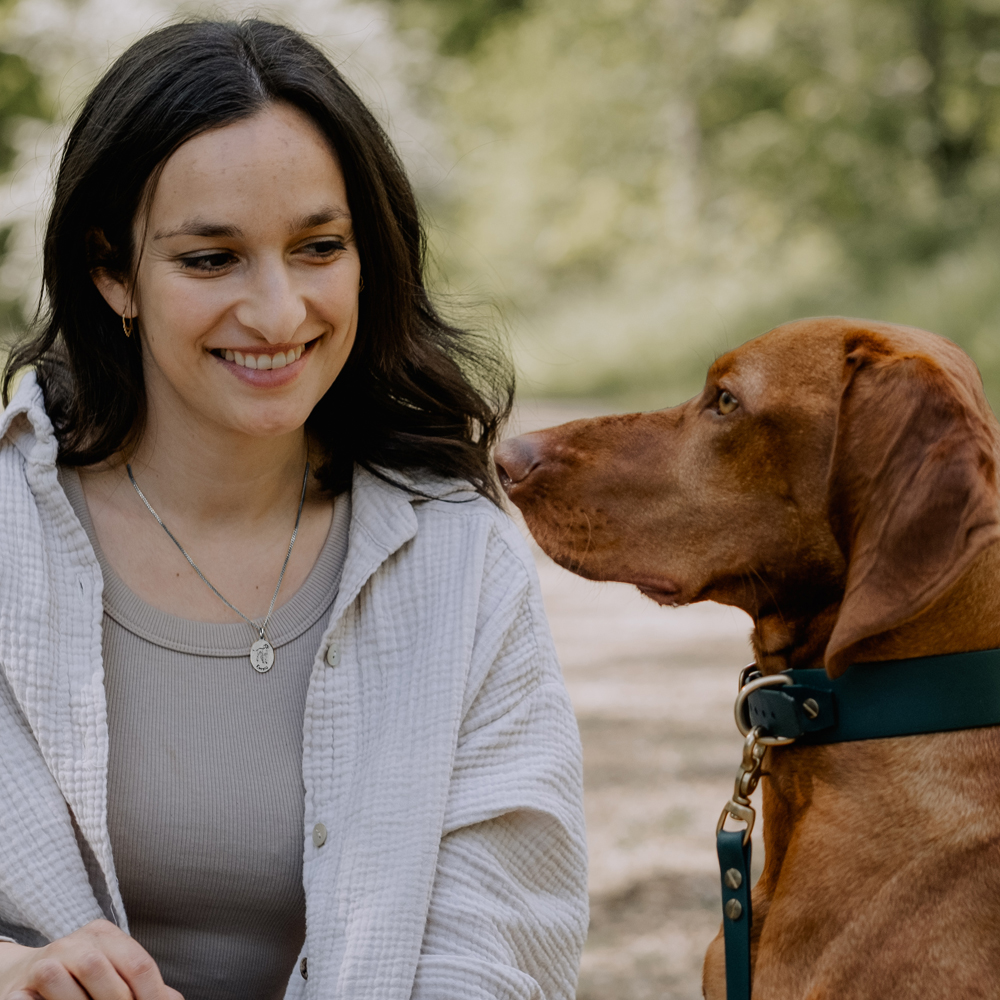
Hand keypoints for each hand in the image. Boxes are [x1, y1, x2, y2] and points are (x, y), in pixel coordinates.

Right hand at [0, 920, 182, 999]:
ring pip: (59, 977)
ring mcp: (43, 961)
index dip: (150, 994)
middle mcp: (74, 942)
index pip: (137, 964)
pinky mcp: (18, 987)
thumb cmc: (82, 980)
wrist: (26, 978)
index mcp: (105, 935)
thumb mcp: (115, 973)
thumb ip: (144, 987)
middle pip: (100, 970)